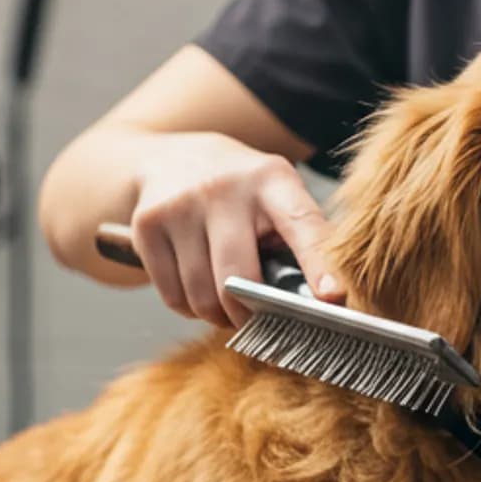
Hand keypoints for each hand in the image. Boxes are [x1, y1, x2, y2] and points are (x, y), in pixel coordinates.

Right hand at [129, 137, 344, 329]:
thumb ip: (300, 240)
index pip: (301, 225)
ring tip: (228, 306)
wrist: (173, 158)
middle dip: (251, 315)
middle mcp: (223, 188)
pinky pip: (172, 297)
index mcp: (271, 180)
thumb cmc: (242, 192)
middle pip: (238, 278)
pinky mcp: (146, 225)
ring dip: (219, 317)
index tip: (334, 299)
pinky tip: (199, 291)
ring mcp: (180, 205)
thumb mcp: (277, 196)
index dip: (318, 265)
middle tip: (260, 323)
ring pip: (202, 296)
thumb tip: (323, 305)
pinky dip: (190, 309)